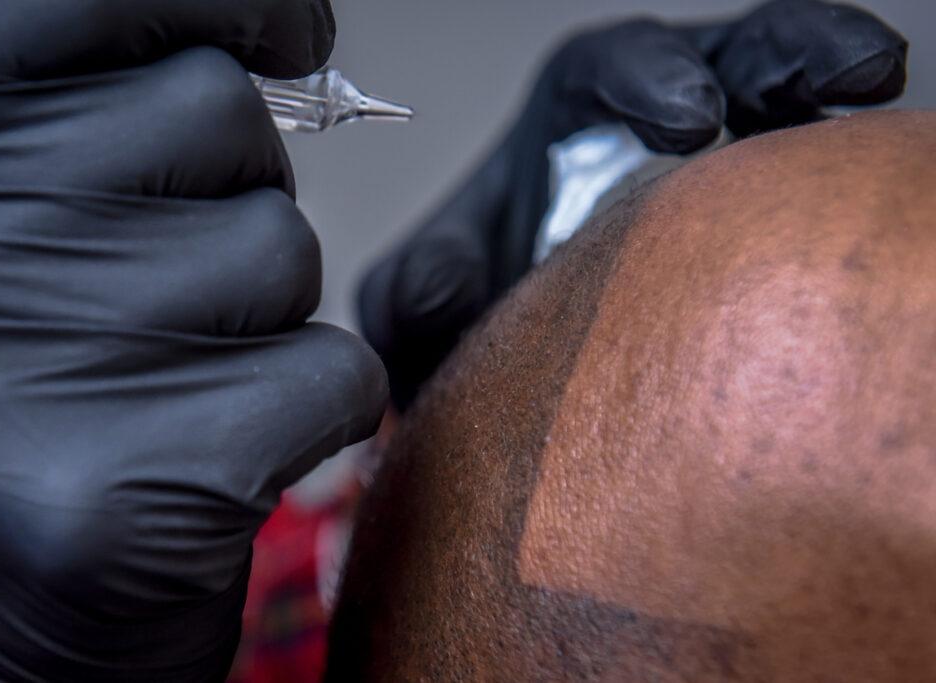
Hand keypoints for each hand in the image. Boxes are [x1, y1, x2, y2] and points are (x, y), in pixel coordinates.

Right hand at [0, 1, 385, 679]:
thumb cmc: (1, 423)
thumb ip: (96, 132)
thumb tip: (276, 45)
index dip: (229, 0)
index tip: (295, 33)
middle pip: (222, 122)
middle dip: (233, 208)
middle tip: (161, 314)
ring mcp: (22, 357)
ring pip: (281, 251)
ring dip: (261, 325)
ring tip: (162, 403)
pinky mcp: (122, 484)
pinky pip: (333, 375)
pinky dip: (310, 419)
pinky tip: (210, 472)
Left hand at [359, 0, 906, 409]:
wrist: (533, 378)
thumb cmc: (480, 317)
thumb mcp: (427, 304)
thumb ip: (418, 286)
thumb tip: (440, 281)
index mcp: (568, 123)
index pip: (605, 70)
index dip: (648, 76)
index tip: (689, 117)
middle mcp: (650, 127)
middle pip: (721, 58)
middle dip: (779, 56)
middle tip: (835, 81)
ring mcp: (719, 164)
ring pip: (786, 99)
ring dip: (831, 81)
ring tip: (875, 89)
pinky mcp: (764, 209)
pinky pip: (812, 176)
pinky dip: (845, 169)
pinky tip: (877, 184)